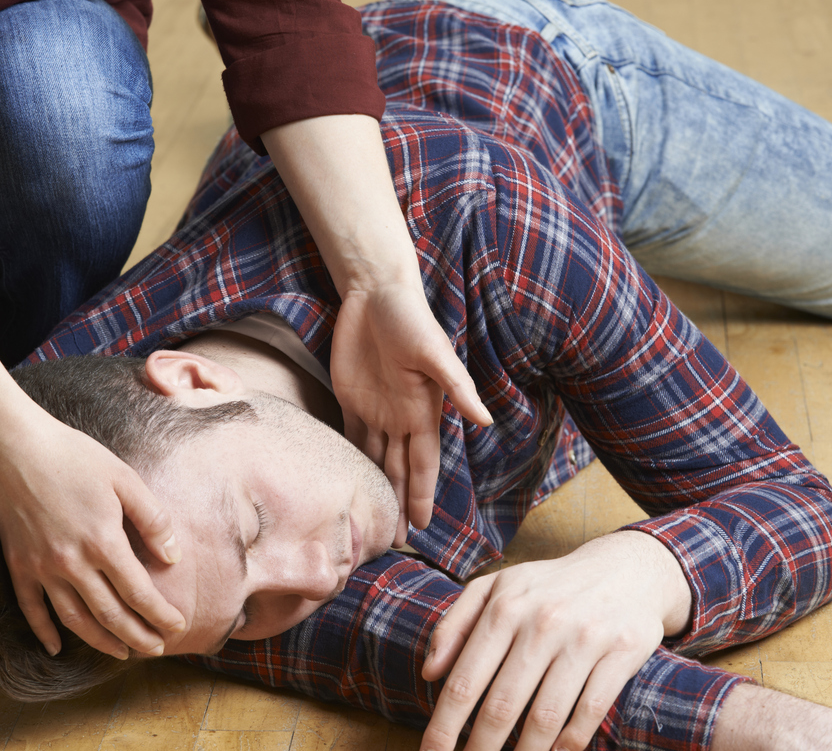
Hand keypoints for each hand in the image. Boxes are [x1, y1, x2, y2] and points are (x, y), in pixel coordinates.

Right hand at [0, 410, 185, 658]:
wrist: (17, 448)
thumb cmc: (76, 457)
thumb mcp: (125, 479)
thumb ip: (152, 520)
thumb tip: (173, 557)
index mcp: (103, 542)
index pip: (139, 593)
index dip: (160, 615)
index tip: (178, 627)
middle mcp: (73, 563)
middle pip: (111, 614)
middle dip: (138, 636)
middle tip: (157, 650)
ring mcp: (42, 568)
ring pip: (75, 619)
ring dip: (101, 641)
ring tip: (122, 652)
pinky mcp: (18, 566)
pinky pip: (32, 609)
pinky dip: (45, 632)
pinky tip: (57, 648)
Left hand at [332, 282, 491, 545]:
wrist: (374, 292)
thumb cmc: (411, 318)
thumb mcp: (436, 353)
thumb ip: (458, 388)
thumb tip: (485, 421)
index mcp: (422, 412)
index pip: (422, 464)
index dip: (421, 495)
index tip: (420, 528)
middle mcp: (400, 416)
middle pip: (399, 470)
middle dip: (398, 503)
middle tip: (393, 541)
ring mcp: (375, 408)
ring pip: (375, 459)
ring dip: (375, 487)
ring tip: (372, 519)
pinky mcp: (350, 396)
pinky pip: (351, 435)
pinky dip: (351, 459)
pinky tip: (346, 481)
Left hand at [420, 532, 691, 750]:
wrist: (626, 568)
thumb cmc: (548, 585)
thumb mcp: (495, 587)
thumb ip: (455, 625)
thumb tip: (429, 672)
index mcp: (504, 606)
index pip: (465, 680)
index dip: (444, 726)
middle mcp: (542, 622)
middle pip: (501, 706)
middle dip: (481, 748)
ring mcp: (584, 638)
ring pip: (545, 717)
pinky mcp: (622, 653)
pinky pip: (590, 711)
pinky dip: (569, 743)